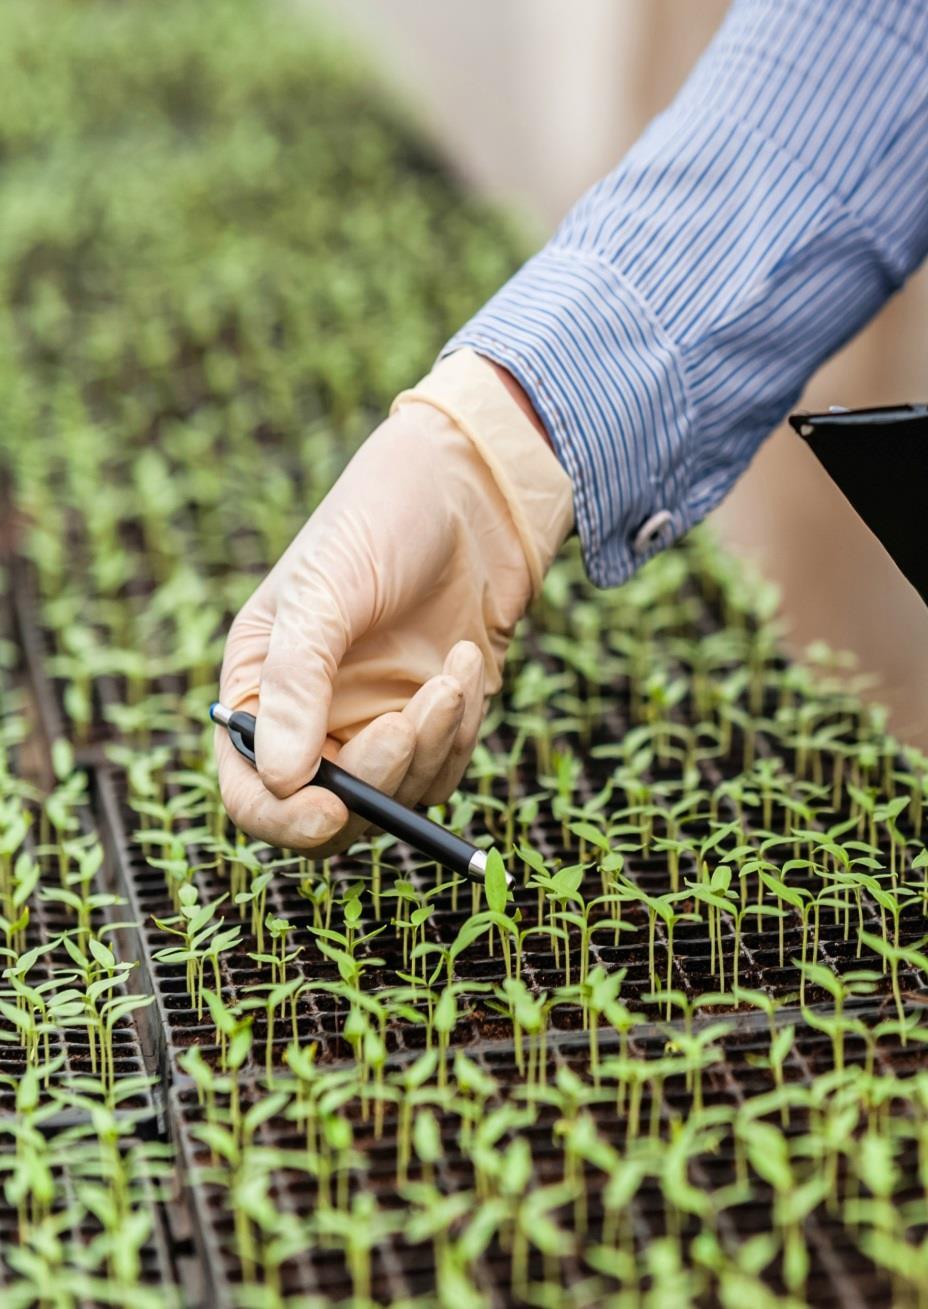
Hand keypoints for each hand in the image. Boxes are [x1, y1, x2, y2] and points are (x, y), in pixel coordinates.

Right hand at [216, 350, 572, 855]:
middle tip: (406, 723)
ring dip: (430, 744)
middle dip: (375, 780)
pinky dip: (459, 729)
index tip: (330, 811)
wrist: (471, 495)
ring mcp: (373, 725)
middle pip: (328, 814)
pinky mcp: (430, 725)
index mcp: (260, 690)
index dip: (282, 817)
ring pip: (395, 797)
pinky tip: (465, 663)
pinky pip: (442, 770)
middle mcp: (312, 721)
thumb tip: (280, 777)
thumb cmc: (378, 523)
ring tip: (450, 671)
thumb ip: (294, 682)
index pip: (251, 790)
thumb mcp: (322, 593)